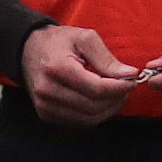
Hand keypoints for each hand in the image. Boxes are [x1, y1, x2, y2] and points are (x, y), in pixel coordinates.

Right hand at [20, 25, 139, 126]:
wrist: (28, 50)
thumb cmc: (59, 42)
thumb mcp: (85, 39)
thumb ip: (107, 59)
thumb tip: (129, 75)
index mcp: (57, 68)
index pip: (97, 88)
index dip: (119, 87)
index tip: (133, 80)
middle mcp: (48, 91)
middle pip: (94, 106)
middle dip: (116, 98)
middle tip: (126, 86)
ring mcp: (45, 106)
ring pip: (89, 119)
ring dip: (108, 109)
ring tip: (116, 94)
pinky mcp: (46, 115)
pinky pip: (80, 123)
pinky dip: (95, 115)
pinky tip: (101, 101)